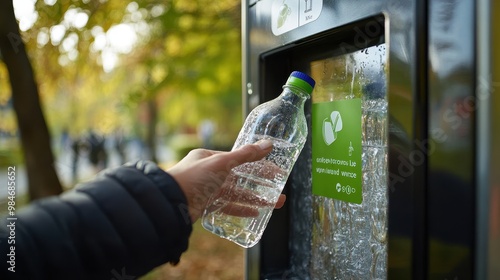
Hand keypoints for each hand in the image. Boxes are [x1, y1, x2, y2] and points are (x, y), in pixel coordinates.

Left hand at [167, 140, 285, 222]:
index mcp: (209, 157)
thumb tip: (268, 144)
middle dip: (261, 184)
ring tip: (276, 203)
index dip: (258, 164)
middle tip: (279, 188)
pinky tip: (255, 212)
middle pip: (240, 178)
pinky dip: (241, 209)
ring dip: (256, 198)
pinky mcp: (206, 206)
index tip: (275, 169)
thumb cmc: (194, 178)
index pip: (239, 159)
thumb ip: (246, 155)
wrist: (170, 203)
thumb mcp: (222, 163)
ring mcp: (207, 190)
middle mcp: (208, 173)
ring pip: (237, 194)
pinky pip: (228, 207)